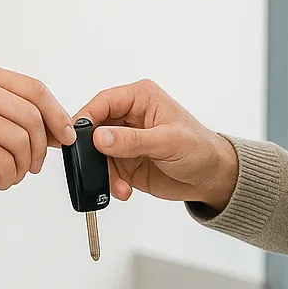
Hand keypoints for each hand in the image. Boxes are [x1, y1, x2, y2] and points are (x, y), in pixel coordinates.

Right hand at [0, 63, 76, 217]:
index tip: (66, 135)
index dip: (57, 114)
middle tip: (34, 165)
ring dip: (23, 165)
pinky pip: (4, 161)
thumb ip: (13, 115)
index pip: (35, 89)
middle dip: (41, 147)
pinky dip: (9, 176)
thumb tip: (58, 130)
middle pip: (33, 116)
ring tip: (13, 174)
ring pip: (21, 140)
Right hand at [75, 80, 238, 210]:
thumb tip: (100, 137)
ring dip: (103, 172)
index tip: (76, 136)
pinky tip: (123, 190)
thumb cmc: (200, 149)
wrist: (211, 178)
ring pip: (97, 154)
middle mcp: (129, 117)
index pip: (103, 102)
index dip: (86, 117)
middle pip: (94, 128)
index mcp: (140, 98)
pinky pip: (107, 172)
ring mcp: (126, 141)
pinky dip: (111, 183)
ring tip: (117, 185)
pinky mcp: (125, 163)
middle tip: (89, 166)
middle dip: (90, 150)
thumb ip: (132, 140)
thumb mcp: (167, 142)